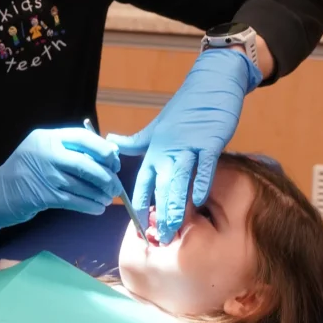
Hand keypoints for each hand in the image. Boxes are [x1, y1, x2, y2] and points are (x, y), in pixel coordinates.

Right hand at [0, 127, 120, 236]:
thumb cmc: (25, 172)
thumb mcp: (42, 152)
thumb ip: (68, 151)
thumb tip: (107, 155)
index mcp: (48, 137)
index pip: (83, 137)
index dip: (103, 150)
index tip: (114, 162)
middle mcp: (46, 153)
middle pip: (86, 163)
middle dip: (106, 176)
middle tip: (115, 187)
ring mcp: (44, 175)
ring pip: (82, 184)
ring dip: (99, 194)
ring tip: (107, 198)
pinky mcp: (43, 196)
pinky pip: (74, 201)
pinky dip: (89, 206)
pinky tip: (97, 209)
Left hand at [108, 49, 261, 242]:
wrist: (210, 84)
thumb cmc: (185, 109)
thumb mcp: (156, 127)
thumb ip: (136, 141)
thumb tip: (111, 142)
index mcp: (155, 149)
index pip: (142, 181)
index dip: (139, 203)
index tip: (138, 226)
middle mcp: (168, 150)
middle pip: (160, 186)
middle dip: (159, 214)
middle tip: (161, 238)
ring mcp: (190, 146)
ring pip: (179, 179)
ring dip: (175, 205)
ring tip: (174, 228)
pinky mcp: (211, 141)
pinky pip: (205, 165)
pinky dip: (201, 182)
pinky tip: (198, 200)